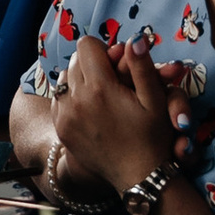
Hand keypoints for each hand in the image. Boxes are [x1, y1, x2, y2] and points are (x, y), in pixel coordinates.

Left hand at [49, 34, 178, 194]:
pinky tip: (90, 108)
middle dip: (92, 64)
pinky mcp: (61, 129)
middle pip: (74, 60)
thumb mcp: (156, 100)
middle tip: (112, 80)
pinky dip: (71, 98)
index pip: (86, 45)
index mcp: (100, 88)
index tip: (118, 64)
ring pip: (63, 78)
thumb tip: (134, 38)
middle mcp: (76, 100)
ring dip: (79, 80)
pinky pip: (58, 100)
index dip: (104, 50)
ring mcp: (65, 116)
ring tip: (100, 94)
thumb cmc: (152, 137)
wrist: (138, 177)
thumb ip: (142, 66)